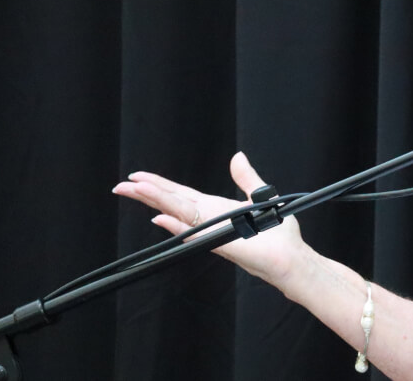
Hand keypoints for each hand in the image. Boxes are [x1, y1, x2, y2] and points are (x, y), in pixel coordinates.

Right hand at [112, 152, 307, 285]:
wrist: (291, 257)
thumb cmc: (278, 233)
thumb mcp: (261, 196)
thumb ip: (246, 177)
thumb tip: (237, 156)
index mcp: (216, 208)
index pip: (181, 194)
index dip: (159, 185)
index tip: (138, 176)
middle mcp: (209, 220)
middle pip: (172, 203)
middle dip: (147, 193)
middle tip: (120, 184)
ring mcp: (212, 232)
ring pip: (178, 214)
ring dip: (155, 202)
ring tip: (132, 190)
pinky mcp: (221, 243)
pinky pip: (195, 233)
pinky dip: (177, 226)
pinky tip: (159, 219)